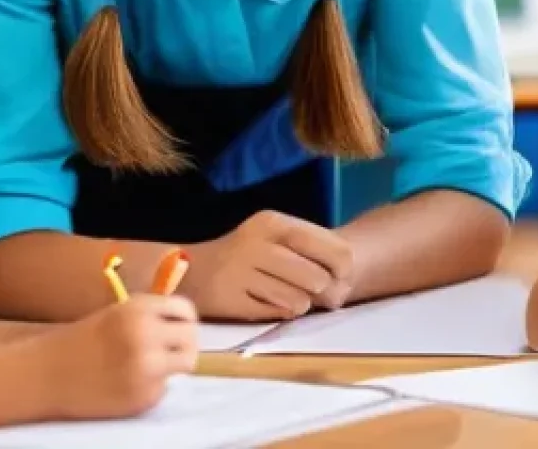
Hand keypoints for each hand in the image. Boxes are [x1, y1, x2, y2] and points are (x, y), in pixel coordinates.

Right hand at [36, 295, 197, 419]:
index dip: (186, 319)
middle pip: (192, 336)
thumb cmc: (84, 341)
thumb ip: (152, 314)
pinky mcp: (141, 396)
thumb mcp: (119, 313)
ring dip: (176, 365)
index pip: (185, 309)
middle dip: (185, 343)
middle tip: (173, 350)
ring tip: (155, 367)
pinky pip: (164, 388)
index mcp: (140, 309)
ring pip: (186, 363)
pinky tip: (130, 384)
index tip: (181, 327)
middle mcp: (146, 334)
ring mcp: (145, 367)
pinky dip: (154, 387)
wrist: (45, 374)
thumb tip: (186, 324)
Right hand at [182, 210, 355, 320]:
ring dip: (301, 303)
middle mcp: (257, 243)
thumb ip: (311, 253)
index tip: (344, 277)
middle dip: (324, 290)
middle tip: (319, 294)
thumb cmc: (248, 255)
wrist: (192, 270)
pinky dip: (280, 312)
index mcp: (274, 223)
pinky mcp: (231, 300)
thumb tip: (346, 283)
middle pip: (316, 276)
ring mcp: (242, 272)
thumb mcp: (277, 240)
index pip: (326, 245)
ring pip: (298, 300)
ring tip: (290, 296)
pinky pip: (275, 314)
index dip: (343, 266)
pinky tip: (269, 303)